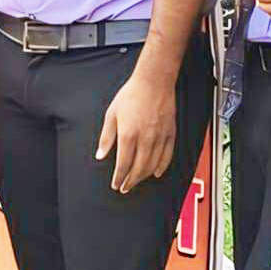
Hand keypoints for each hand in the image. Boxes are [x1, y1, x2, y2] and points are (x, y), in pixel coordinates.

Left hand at [95, 66, 178, 193]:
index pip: (123, 164)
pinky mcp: (170, 134)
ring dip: (144, 177)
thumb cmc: (131, 94)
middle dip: (130, 181)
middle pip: (138, 169)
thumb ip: (106, 137)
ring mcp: (159, 137)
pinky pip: (167, 156)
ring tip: (136, 181)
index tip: (115, 184)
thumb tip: (100, 155)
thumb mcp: (112, 114)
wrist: (154, 81)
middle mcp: (145, 139)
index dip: (119, 177)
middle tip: (125, 187)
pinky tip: (156, 173)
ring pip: (153, 165)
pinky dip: (162, 167)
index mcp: (128, 135)